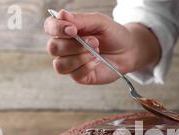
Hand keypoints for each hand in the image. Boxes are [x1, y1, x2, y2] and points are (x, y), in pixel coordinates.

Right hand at [44, 10, 158, 84]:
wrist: (129, 50)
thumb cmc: (113, 34)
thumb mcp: (100, 21)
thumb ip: (81, 19)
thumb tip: (62, 15)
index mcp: (66, 30)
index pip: (49, 27)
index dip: (56, 28)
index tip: (73, 29)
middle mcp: (65, 47)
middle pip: (53, 48)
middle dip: (74, 45)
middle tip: (94, 41)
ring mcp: (71, 63)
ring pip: (60, 64)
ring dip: (79, 57)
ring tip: (96, 52)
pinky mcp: (80, 76)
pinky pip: (74, 74)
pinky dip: (86, 67)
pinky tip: (97, 61)